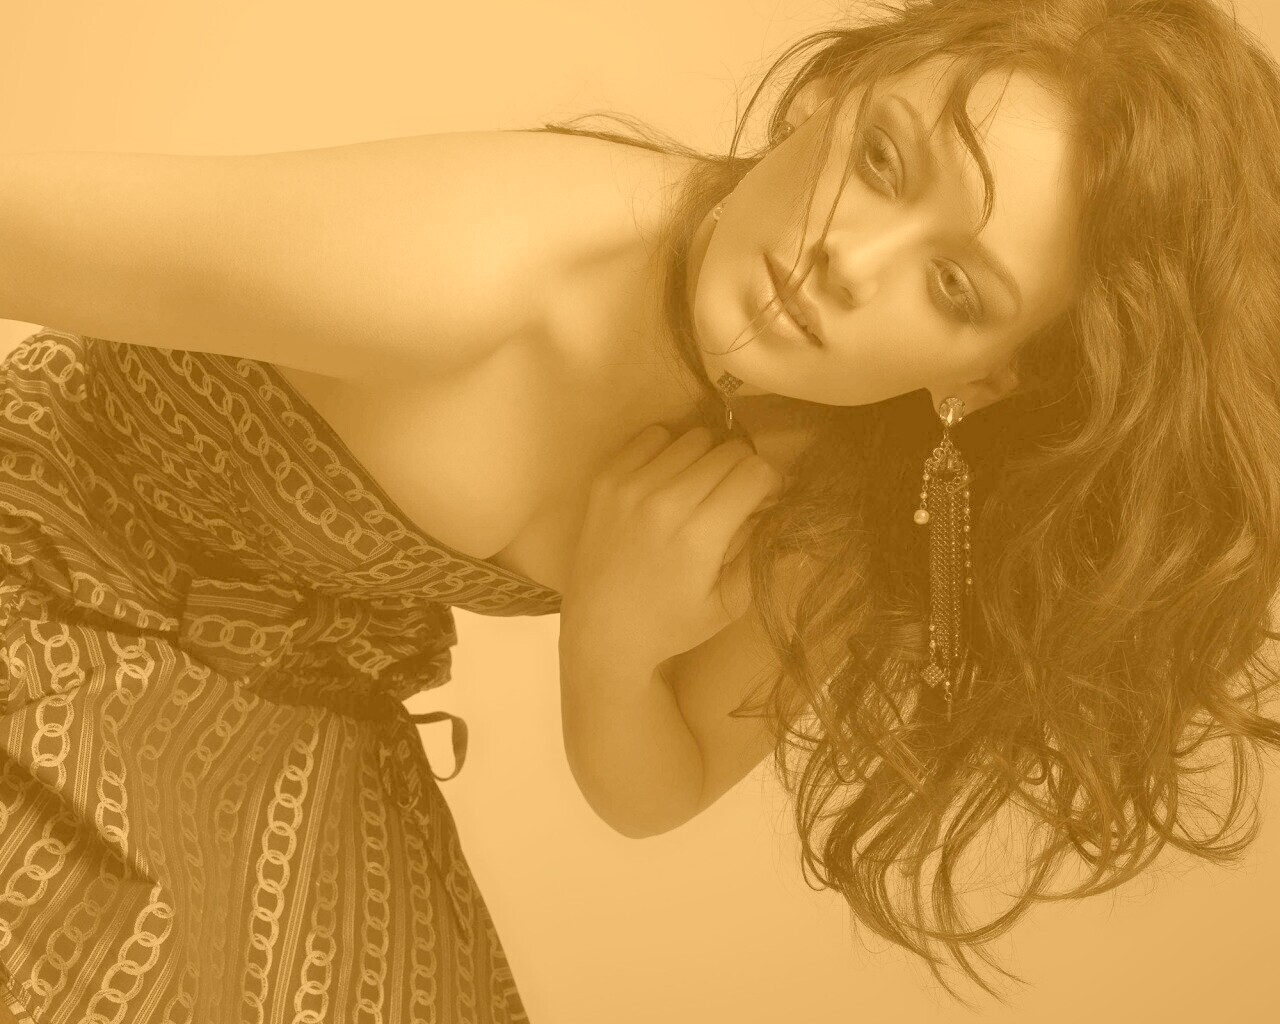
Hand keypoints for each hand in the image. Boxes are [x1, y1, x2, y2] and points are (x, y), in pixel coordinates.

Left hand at [559, 424, 785, 668]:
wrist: (601, 630)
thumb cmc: (671, 623)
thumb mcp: (728, 605)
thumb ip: (761, 555)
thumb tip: (786, 513)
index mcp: (699, 535)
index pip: (756, 472)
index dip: (772, 482)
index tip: (767, 498)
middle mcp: (665, 502)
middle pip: (730, 451)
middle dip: (744, 470)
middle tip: (736, 497)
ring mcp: (631, 486)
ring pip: (695, 438)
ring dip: (708, 458)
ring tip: (700, 488)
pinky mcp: (607, 479)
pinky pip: (653, 436)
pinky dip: (669, 451)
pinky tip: (668, 480)